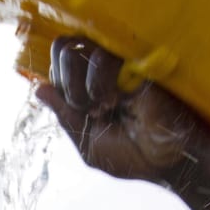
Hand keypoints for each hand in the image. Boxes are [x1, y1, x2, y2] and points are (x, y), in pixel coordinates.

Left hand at [36, 38, 209, 181]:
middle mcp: (103, 69)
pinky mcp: (134, 59)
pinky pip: (100, 54)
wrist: (170, 160)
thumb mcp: (90, 143)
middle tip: (89, 109)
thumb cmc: (135, 158)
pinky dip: (98, 80)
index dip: (60, 84)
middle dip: (66, 83)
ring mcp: (119, 62)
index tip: (79, 110)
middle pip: (63, 49)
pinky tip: (116, 99)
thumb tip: (39, 88)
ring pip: (76, 50)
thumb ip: (66, 116)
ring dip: (81, 88)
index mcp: (90, 86)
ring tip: (106, 107)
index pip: (60, 66)